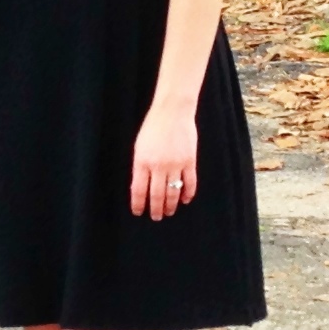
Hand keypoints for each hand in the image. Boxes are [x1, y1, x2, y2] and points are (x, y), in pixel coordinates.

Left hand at [131, 103, 198, 220]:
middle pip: (156, 195)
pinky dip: (188, 194)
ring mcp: (175, 164)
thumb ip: (140, 167)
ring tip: (169, 212)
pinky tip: (185, 200)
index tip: (139, 212)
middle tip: (156, 217)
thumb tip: (140, 188)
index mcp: (142, 162)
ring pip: (173, 192)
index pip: (138, 190)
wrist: (172, 112)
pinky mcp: (190, 161)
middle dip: (156, 210)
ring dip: (170, 205)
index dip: (138, 204)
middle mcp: (158, 166)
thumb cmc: (153, 127)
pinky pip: (190, 183)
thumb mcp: (139, 147)